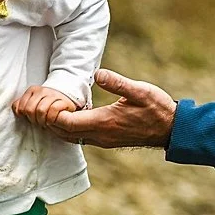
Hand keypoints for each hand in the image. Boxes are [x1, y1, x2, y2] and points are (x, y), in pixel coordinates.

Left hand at [12, 85, 77, 127]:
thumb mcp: (32, 102)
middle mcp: (42, 91)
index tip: (29, 118)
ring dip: (41, 120)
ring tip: (44, 123)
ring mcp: (53, 95)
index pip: (21, 107)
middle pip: (30, 110)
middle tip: (37, 122)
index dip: (24, 115)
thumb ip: (20, 105)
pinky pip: (53, 110)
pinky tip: (51, 121)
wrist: (64, 98)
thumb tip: (17, 112)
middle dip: (33, 119)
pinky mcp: (63, 101)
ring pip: (40, 110)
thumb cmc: (45, 103)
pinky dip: (50, 119)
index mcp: (32, 90)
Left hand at [44, 69, 177, 148]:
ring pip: (70, 138)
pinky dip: (68, 129)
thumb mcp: (140, 90)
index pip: (67, 123)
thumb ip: (118, 83)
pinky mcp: (106, 141)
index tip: (49, 100)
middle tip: (43, 104)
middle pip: (63, 132)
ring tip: (51, 109)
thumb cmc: (157, 108)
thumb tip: (98, 73)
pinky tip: (69, 116)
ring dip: (57, 126)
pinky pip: (79, 138)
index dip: (53, 113)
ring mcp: (103, 140)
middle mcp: (100, 135)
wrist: (171, 129)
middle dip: (49, 121)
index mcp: (104, 122)